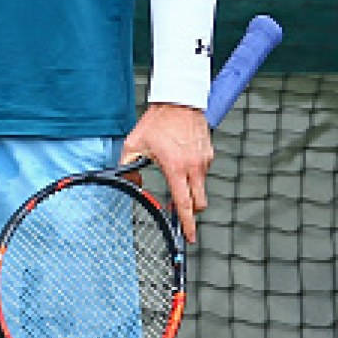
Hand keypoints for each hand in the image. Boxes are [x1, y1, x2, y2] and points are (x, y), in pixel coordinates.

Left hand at [120, 103, 213, 242]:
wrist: (178, 101)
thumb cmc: (156, 122)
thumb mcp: (134, 144)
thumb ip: (128, 166)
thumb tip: (130, 183)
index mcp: (175, 167)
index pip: (184, 203)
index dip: (187, 223)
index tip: (189, 237)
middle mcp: (193, 167)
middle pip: (199, 203)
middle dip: (191, 212)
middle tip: (179, 212)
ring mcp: (204, 161)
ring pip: (201, 188)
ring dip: (190, 190)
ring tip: (174, 176)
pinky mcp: (209, 154)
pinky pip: (202, 172)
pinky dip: (193, 174)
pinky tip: (181, 161)